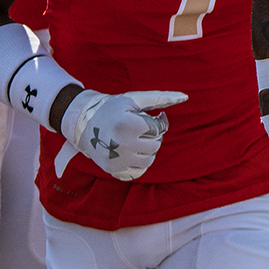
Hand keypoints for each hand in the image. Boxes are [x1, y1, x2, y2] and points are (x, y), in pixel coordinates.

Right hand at [62, 90, 187, 180]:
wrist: (83, 123)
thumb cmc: (113, 108)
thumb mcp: (134, 99)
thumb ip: (161, 98)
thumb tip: (185, 97)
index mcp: (126, 124)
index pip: (157, 129)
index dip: (157, 122)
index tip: (149, 117)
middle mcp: (121, 144)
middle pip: (155, 145)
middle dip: (152, 135)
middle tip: (140, 129)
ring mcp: (117, 160)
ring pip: (150, 159)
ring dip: (148, 149)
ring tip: (135, 139)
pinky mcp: (113, 170)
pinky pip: (139, 171)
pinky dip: (139, 162)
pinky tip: (131, 151)